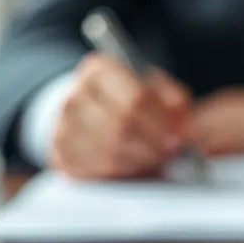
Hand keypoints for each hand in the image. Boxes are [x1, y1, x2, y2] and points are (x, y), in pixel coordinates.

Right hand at [50, 53, 190, 178]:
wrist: (89, 115)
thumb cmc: (130, 102)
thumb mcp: (156, 91)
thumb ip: (175, 101)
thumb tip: (185, 126)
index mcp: (99, 70)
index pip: (135, 98)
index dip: (161, 121)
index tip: (178, 136)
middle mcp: (74, 94)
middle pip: (122, 125)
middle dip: (153, 143)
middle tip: (169, 152)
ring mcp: (62, 125)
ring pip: (108, 150)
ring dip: (139, 160)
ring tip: (154, 159)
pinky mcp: (59, 154)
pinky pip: (93, 169)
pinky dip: (119, 172)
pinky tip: (133, 168)